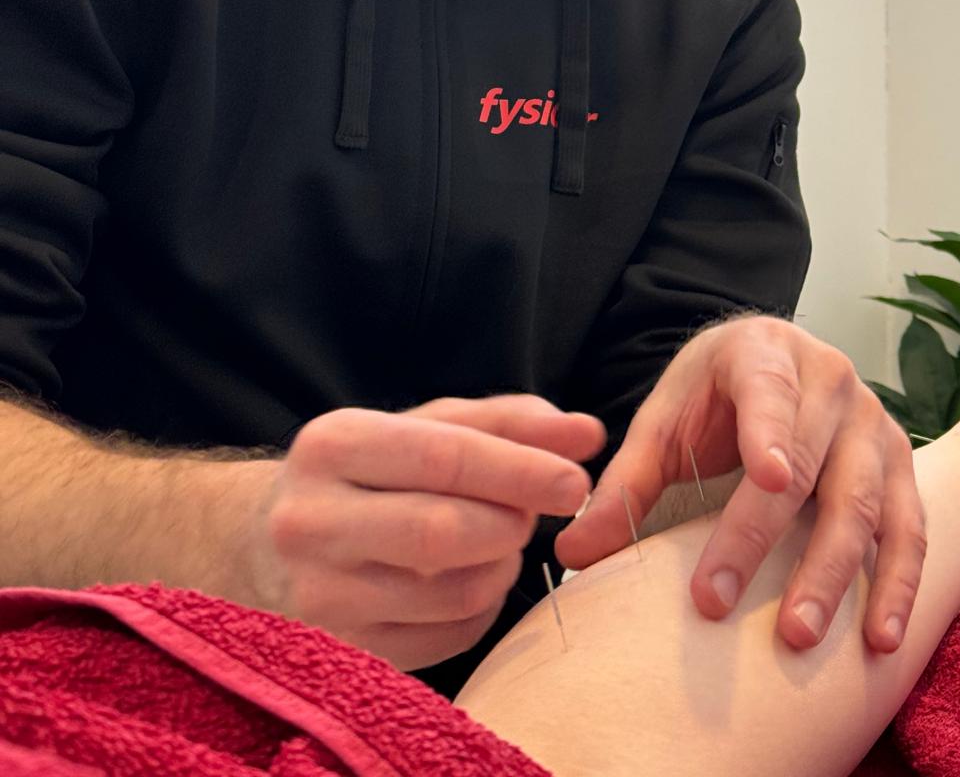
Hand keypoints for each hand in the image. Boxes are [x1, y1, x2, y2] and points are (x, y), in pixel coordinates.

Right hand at [250, 394, 604, 670]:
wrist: (259, 543)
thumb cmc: (364, 474)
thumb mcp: (419, 427)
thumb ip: (505, 422)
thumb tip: (586, 434)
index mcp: (332, 445)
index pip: (440, 456)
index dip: (518, 469)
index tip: (574, 479)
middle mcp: (311, 521)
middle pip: (442, 530)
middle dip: (510, 522)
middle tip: (535, 513)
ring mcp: (318, 596)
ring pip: (450, 592)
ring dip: (502, 568)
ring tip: (500, 542)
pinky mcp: (338, 652)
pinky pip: (444, 639)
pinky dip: (480, 609)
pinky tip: (472, 580)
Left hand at [554, 318, 924, 652]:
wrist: (776, 365)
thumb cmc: (715, 397)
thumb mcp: (666, 419)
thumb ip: (626, 482)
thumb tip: (575, 551)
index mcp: (764, 352)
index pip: (767, 391)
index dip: (771, 432)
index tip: (770, 477)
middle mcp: (829, 381)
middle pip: (806, 462)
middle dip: (762, 537)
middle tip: (717, 602)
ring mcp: (873, 423)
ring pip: (862, 503)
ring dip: (833, 574)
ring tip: (798, 635)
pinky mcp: (901, 466)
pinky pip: (909, 528)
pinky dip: (900, 583)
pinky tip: (881, 639)